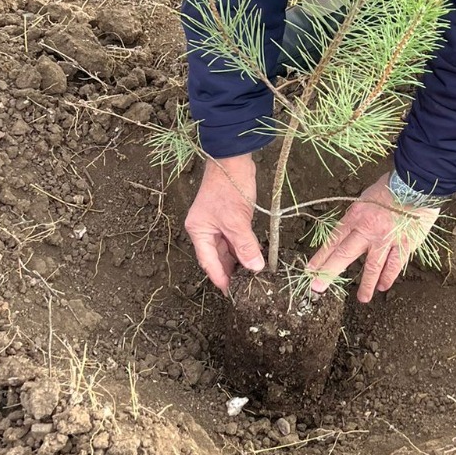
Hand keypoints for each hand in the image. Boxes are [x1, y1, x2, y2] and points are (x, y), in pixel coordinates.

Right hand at [185, 154, 263, 293]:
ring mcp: (218, 223)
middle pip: (218, 257)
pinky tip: (256, 258)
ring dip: (240, 261)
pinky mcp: (231, 218)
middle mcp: (206, 229)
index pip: (208, 262)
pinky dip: (245, 248)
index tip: (231, 294)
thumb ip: (245, 245)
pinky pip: (236, 239)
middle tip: (245, 289)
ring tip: (252, 278)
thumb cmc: (229, 187)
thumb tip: (254, 268)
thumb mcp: (236, 220)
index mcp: (199, 231)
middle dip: (231, 272)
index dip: (219, 278)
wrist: (233, 160)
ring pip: (228, 249)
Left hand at [307, 174, 439, 303]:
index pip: (333, 240)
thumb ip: (358, 216)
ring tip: (362, 299)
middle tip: (318, 288)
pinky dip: (388, 277)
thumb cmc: (391, 187)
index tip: (310, 270)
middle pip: (345, 255)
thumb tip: (351, 232)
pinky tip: (384, 286)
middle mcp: (367, 229)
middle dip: (329, 273)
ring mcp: (386, 239)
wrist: (417, 183)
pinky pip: (394, 265)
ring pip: (372, 267)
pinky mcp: (404, 244)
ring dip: (366, 285)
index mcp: (356, 216)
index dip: (321, 256)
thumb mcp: (365, 197)